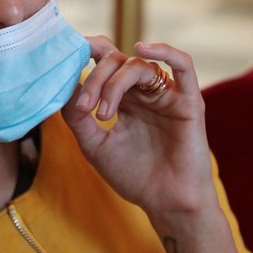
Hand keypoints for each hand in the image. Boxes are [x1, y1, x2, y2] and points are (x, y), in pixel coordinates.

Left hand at [62, 37, 213, 216]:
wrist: (165, 204)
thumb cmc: (133, 176)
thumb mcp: (94, 145)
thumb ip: (77, 117)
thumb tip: (64, 85)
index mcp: (123, 97)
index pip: (103, 62)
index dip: (85, 53)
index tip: (63, 61)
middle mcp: (144, 91)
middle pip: (116, 61)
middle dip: (94, 79)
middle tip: (84, 108)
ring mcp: (166, 94)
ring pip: (138, 65)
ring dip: (114, 83)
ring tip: (103, 113)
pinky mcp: (188, 101)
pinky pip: (184, 65)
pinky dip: (165, 51)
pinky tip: (142, 48)